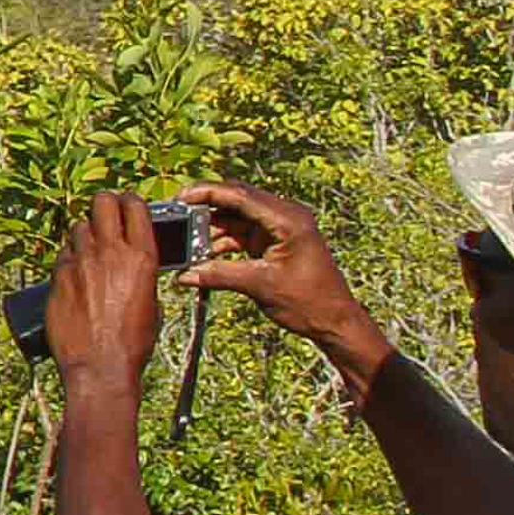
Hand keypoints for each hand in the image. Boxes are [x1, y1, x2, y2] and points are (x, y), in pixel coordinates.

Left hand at [45, 190, 166, 387]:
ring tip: (90, 252)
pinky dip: (70, 259)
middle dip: (104, 204)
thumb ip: (141, 273)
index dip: (130, 201)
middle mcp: (109, 252)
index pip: (134, 206)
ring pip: (78, 227)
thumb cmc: (132, 343)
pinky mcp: (58, 276)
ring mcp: (80, 262)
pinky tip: (75, 275)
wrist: (100, 367)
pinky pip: (63, 255)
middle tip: (105, 215)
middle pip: (101, 202)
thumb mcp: (151, 303)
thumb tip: (132, 262)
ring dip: (85, 235)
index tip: (127, 203)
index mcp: (141, 257)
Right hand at [171, 180, 371, 353]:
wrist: (335, 322)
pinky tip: (204, 255)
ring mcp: (280, 228)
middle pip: (236, 202)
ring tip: (188, 244)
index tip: (180, 196)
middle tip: (178, 217)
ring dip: (213, 230)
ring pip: (237, 218)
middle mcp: (285, 216)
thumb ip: (220, 275)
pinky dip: (224, 242)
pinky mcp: (275, 242)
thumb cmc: (309, 302)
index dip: (207, 193)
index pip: (240, 195)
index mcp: (288, 219)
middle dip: (206, 210)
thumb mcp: (260, 286)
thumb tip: (184, 275)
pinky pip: (243, 234)